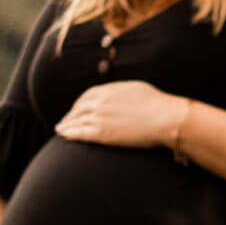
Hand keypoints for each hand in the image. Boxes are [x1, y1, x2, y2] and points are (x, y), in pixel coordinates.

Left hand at [54, 80, 184, 148]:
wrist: (164, 118)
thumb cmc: (156, 103)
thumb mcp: (136, 88)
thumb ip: (120, 90)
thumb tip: (114, 93)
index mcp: (108, 90)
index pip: (87, 96)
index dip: (79, 104)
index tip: (76, 109)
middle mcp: (100, 102)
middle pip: (79, 109)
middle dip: (70, 115)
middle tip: (64, 121)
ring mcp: (100, 118)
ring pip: (77, 122)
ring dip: (66, 125)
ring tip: (60, 130)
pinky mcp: (103, 134)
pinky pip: (81, 133)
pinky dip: (71, 134)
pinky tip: (65, 136)